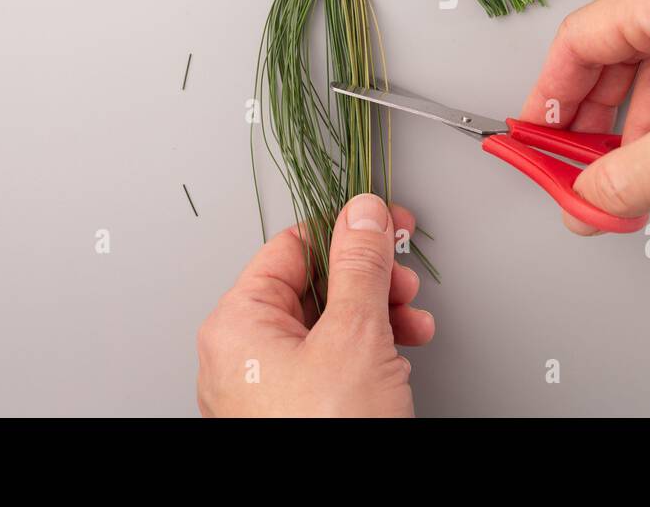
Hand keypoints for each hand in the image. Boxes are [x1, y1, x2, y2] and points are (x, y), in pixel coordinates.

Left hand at [196, 194, 434, 416]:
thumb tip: (362, 214)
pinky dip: (369, 351)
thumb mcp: (355, 335)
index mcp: (237, 323)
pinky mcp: (293, 413)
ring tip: (412, 323)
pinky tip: (401, 353)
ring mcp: (266, 388)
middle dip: (370, 280)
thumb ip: (360, 265)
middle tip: (405, 281)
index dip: (347, 230)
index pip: (292, 247)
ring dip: (378, 315)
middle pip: (312, 285)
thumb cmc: (327, 437)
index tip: (387, 224)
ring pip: (327, 324)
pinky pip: (329, 362)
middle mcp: (242, 353)